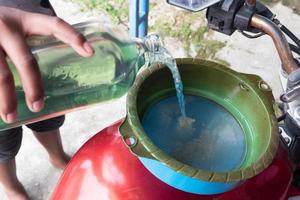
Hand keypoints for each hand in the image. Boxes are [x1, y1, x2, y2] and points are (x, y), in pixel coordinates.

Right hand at [0, 6, 93, 122]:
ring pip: (0, 74)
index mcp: (25, 20)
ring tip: (10, 117)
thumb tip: (59, 70)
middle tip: (38, 106)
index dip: (73, 36)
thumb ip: (29, 45)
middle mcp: (7, 27)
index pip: (55, 25)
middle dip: (33, 86)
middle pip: (27, 61)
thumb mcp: (17, 29)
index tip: (90, 52)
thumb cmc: (2, 30)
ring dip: (6, 98)